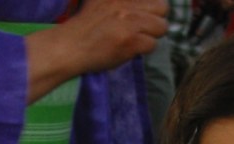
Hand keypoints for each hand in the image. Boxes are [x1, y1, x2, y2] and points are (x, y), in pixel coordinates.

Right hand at [26, 0, 168, 101]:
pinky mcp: (131, 40)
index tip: (145, 12)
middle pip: (162, 7)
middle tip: (145, 28)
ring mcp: (130, 21)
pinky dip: (144, 50)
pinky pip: (153, 45)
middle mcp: (126, 2)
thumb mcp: (101, 0)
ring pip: (161, 27)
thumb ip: (120, 1)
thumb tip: (143, 7)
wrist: (71, 46)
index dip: (151, 6)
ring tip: (138, 40)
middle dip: (157, 20)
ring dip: (152, 36)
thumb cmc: (85, 26)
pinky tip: (131, 50)